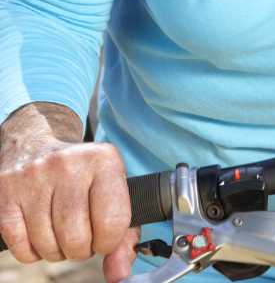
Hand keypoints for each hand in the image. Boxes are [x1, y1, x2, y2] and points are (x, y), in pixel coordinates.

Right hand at [0, 103, 137, 282]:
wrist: (36, 144)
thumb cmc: (82, 175)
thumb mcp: (112, 190)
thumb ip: (125, 235)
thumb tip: (119, 275)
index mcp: (103, 160)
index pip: (113, 221)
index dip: (108, 242)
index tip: (104, 237)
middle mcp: (69, 165)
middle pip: (76, 238)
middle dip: (81, 249)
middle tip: (81, 237)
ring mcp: (34, 178)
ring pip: (48, 246)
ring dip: (57, 251)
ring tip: (61, 232)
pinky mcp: (6, 194)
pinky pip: (21, 247)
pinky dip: (33, 252)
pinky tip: (40, 233)